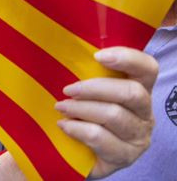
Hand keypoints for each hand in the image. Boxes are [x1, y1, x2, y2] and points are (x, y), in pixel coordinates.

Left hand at [54, 47, 156, 177]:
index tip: (98, 55)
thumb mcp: (87, 92)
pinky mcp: (125, 156)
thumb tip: (62, 51)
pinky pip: (100, 138)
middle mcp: (145, 113)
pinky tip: (64, 126)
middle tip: (67, 90)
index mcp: (139, 90)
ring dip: (81, 109)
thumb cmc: (81, 115)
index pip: (147, 68)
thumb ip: (86, 74)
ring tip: (61, 108)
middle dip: (94, 88)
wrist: (75, 155)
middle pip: (131, 92)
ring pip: (114, 115)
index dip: (128, 58)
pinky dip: (77, 129)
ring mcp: (138, 137)